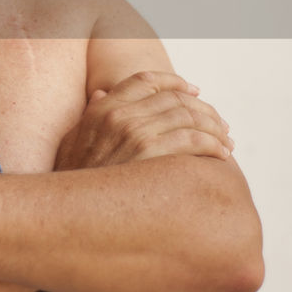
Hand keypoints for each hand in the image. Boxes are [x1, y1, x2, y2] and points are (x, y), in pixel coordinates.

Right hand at [54, 71, 233, 170]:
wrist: (65, 210)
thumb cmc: (71, 181)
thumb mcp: (72, 140)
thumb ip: (91, 115)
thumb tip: (102, 93)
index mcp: (103, 109)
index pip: (146, 81)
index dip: (175, 82)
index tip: (194, 90)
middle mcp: (119, 115)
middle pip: (175, 99)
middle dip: (205, 110)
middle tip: (221, 125)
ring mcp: (135, 133)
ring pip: (190, 118)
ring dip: (215, 129)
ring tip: (226, 143)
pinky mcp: (150, 154)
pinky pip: (194, 140)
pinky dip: (213, 145)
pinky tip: (221, 156)